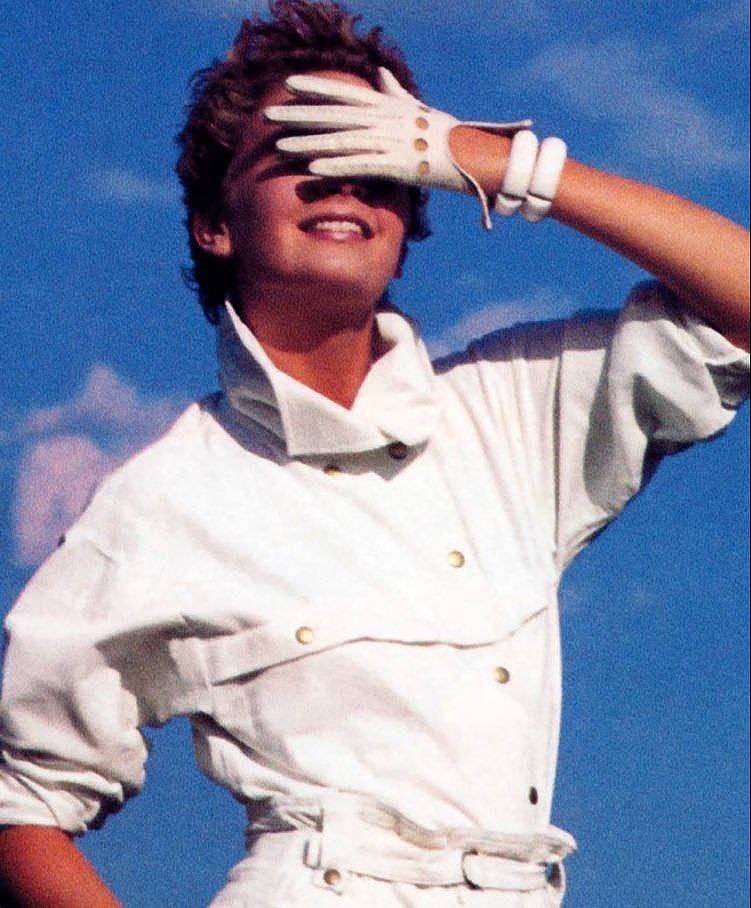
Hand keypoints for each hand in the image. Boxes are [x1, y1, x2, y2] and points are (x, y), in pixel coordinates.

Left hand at [264, 68, 530, 227]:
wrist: (470, 155)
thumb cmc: (443, 133)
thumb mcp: (417, 108)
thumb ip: (394, 92)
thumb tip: (382, 73)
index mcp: (386, 106)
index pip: (345, 92)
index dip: (317, 87)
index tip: (290, 84)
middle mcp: (384, 120)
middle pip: (335, 115)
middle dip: (300, 115)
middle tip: (269, 114)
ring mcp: (389, 142)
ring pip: (341, 140)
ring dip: (308, 143)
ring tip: (279, 146)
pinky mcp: (396, 166)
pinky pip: (360, 166)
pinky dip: (336, 166)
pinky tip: (313, 168)